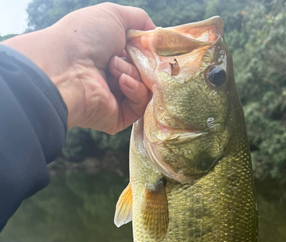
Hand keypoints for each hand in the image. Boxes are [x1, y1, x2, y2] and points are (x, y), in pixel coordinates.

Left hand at [3, 3, 154, 132]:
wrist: (65, 68)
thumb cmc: (84, 38)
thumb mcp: (113, 15)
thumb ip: (139, 20)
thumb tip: (156, 33)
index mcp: (110, 55)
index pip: (141, 56)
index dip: (149, 51)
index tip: (152, 45)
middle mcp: (112, 78)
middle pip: (147, 73)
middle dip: (143, 62)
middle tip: (133, 55)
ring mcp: (115, 99)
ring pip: (146, 89)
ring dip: (134, 73)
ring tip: (113, 67)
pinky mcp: (118, 118)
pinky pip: (140, 106)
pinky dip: (135, 91)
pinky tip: (121, 81)